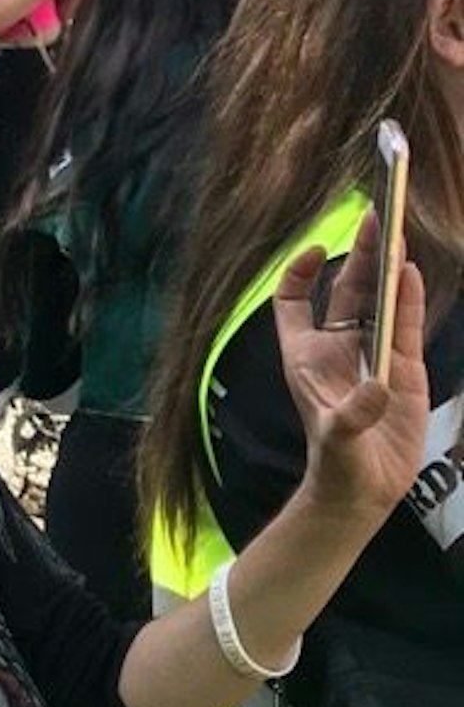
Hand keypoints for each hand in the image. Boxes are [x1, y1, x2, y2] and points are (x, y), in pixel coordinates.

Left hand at [275, 212, 431, 523]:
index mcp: (306, 355)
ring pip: (380, 301)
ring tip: (396, 233)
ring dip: (387, 269)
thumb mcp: (338, 438)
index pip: (293, 303)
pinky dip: (410, 299)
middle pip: (348, 291)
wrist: (364, 489)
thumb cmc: (336, 460)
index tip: (315, 251)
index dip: (299, 275)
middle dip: (360, 255)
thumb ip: (353, 415)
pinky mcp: (405, 369)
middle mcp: (338, 348)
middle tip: (375, 217)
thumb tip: (377, 389)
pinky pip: (408, 325)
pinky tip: (413, 273)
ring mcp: (374, 355)